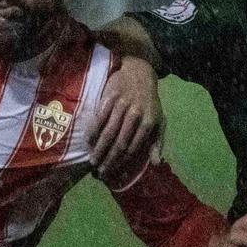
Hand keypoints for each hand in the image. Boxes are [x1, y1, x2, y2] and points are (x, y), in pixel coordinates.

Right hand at [86, 55, 162, 181]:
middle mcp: (135, 115)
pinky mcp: (109, 97)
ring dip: (99, 149)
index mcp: (148, 123)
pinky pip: (99, 118)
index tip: (112, 173)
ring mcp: (122, 106)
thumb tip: (156, 163)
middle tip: (99, 172)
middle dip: (108, 160)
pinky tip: (88, 142)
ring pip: (108, 133)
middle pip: (119, 143)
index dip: (122, 163)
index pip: (133, 148)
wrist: (139, 73)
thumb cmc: (149, 102)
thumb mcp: (159, 121)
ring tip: (92, 161)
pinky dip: (92, 132)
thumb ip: (157, 142)